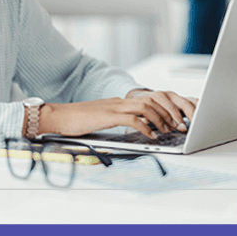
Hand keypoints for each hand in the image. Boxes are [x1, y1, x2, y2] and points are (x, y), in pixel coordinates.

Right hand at [40, 91, 197, 139]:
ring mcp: (113, 107)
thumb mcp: (101, 118)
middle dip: (168, 112)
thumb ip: (117, 119)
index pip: (147, 99)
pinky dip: (145, 127)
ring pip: (145, 106)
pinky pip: (132, 119)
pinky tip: (151, 136)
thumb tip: (134, 126)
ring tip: (167, 131)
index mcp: (118, 102)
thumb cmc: (77, 120)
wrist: (58, 116)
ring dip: (160, 119)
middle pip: (152, 99)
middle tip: (177, 126)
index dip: (164, 108)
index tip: (173, 120)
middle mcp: (118, 101)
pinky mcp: (107, 116)